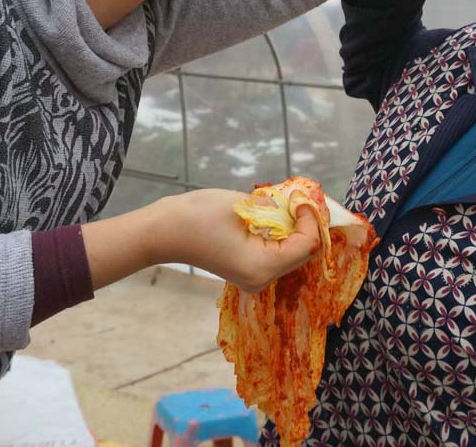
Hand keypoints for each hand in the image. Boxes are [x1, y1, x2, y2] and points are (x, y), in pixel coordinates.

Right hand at [155, 189, 321, 292]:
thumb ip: (276, 207)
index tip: (302, 197)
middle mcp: (261, 279)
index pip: (307, 245)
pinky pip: (277, 252)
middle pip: (303, 252)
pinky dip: (282, 234)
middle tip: (300, 198)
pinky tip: (276, 215)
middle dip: (306, 223)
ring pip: (292, 253)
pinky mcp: (249, 271)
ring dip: (294, 228)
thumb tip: (298, 203)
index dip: (310, 219)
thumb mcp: (244, 205)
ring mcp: (254, 278)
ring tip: (289, 203)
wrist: (165, 231)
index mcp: (262, 266)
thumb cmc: (198, 216)